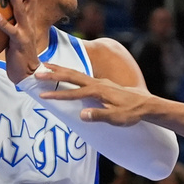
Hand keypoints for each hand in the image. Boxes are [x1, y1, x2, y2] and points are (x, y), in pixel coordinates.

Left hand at [0, 0, 41, 82]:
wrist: (28, 72)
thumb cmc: (17, 52)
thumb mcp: (13, 33)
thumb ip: (6, 21)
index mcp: (29, 19)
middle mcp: (30, 22)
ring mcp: (26, 32)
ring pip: (23, 11)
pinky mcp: (20, 43)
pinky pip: (12, 31)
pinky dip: (4, 23)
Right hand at [36, 63, 150, 125]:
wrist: (147, 104)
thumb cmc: (132, 113)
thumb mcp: (117, 118)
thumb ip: (99, 116)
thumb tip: (81, 115)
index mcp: (99, 91)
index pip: (74, 93)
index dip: (57, 95)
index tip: (42, 95)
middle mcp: (98, 83)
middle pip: (71, 76)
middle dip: (53, 74)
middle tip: (36, 72)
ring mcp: (100, 82)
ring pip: (76, 73)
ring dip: (60, 69)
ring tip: (45, 65)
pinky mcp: (102, 83)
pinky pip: (82, 76)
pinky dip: (70, 72)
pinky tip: (65, 72)